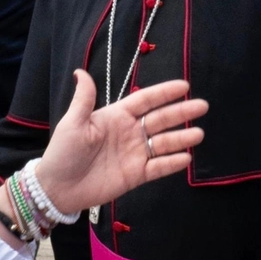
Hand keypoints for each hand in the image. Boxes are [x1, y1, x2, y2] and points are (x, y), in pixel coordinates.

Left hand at [33, 71, 206, 213]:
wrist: (58, 188)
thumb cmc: (64, 152)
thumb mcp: (73, 123)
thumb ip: (84, 99)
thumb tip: (81, 71)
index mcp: (116, 116)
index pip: (145, 100)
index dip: (164, 93)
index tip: (184, 86)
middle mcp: (129, 132)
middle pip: (160, 119)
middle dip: (181, 113)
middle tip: (202, 106)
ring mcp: (134, 154)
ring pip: (163, 143)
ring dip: (181, 138)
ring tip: (198, 134)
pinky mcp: (136, 175)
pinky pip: (158, 167)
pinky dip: (172, 163)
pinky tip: (186, 158)